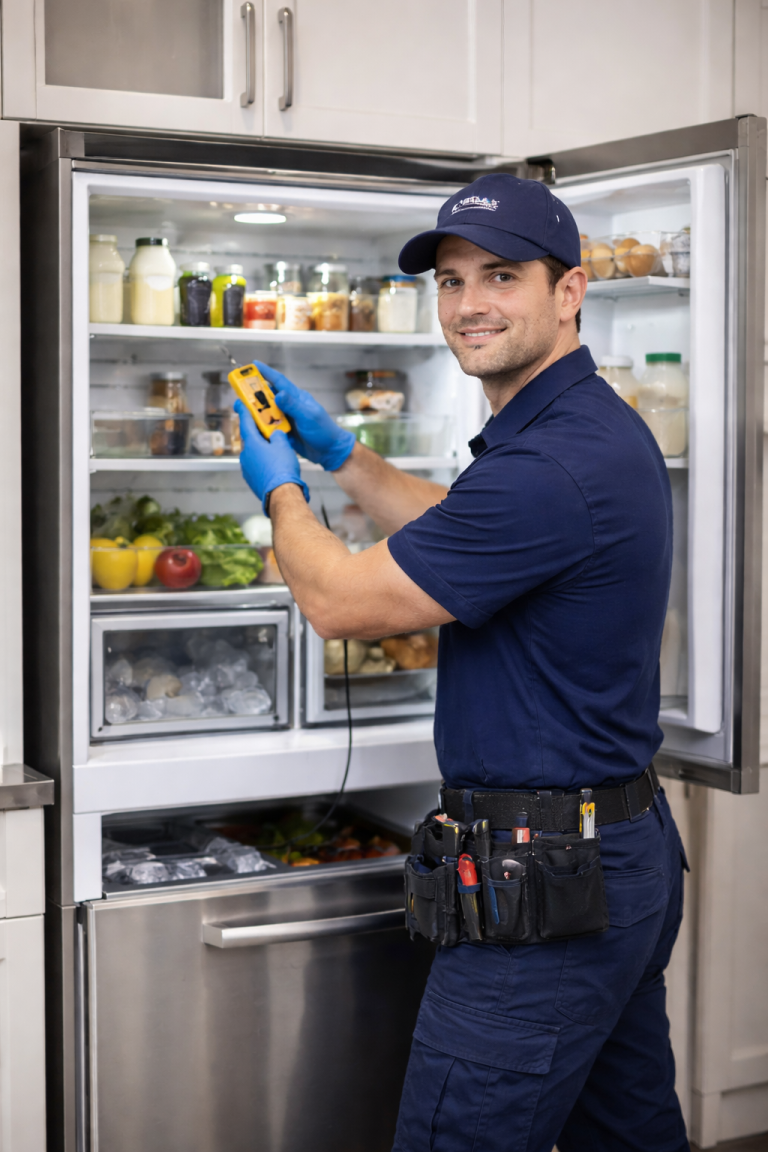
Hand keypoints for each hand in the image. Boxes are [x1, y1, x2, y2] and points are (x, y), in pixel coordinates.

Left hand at [235, 399, 309, 515]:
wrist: (281, 494)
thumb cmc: (283, 469)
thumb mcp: (284, 445)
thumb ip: (277, 435)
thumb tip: (275, 434)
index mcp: (252, 443)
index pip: (246, 423)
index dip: (244, 412)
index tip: (239, 403)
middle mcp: (246, 455)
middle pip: (250, 439)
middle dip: (257, 433)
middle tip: (264, 428)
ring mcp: (246, 468)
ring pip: (253, 453)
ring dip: (261, 449)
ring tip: (274, 450)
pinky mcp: (251, 479)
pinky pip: (255, 465)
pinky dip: (262, 462)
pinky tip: (272, 465)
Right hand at [253, 361, 355, 470]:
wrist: (329, 452)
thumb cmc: (324, 432)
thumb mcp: (308, 416)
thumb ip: (293, 406)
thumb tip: (278, 394)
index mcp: (297, 398)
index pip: (279, 382)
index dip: (266, 372)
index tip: (254, 363)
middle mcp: (290, 406)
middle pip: (269, 396)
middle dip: (255, 392)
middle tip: (240, 390)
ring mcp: (287, 418)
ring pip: (267, 411)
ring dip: (256, 410)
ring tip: (242, 409)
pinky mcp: (284, 431)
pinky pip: (269, 426)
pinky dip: (261, 425)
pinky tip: (252, 426)